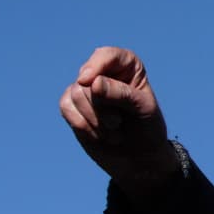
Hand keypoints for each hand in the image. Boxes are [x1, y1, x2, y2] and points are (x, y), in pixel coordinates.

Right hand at [60, 47, 178, 196]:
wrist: (138, 158)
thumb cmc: (147, 128)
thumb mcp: (143, 109)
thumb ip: (121, 93)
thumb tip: (92, 82)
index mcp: (128, 66)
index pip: (109, 56)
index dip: (97, 64)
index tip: (87, 79)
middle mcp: (105, 73)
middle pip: (89, 80)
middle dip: (102, 106)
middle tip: (119, 122)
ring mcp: (87, 88)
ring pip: (75, 93)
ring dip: (95, 119)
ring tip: (113, 130)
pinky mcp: (73, 105)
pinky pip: (66, 107)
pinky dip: (82, 125)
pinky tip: (99, 135)